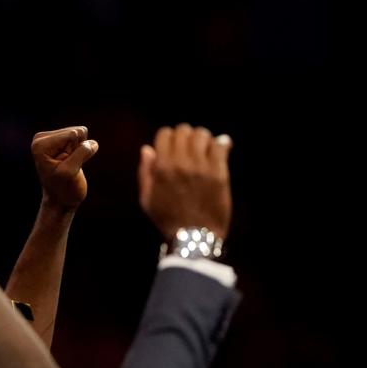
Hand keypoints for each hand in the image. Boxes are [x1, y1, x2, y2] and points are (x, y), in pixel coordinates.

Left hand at [32, 126, 96, 209]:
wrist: (61, 200)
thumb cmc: (63, 189)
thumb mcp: (70, 172)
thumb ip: (81, 153)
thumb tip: (92, 142)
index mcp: (40, 143)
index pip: (73, 134)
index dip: (75, 152)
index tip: (65, 165)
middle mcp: (43, 138)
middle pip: (77, 131)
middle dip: (77, 150)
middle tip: (68, 166)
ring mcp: (52, 139)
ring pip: (82, 134)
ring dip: (79, 152)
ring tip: (69, 165)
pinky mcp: (61, 142)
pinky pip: (83, 139)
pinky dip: (81, 152)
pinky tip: (71, 162)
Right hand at [137, 124, 232, 242]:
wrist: (193, 237)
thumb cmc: (167, 219)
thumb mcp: (146, 199)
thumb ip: (145, 172)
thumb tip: (147, 149)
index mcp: (162, 167)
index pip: (165, 134)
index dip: (168, 137)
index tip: (172, 146)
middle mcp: (181, 162)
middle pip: (185, 130)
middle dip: (185, 135)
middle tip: (188, 146)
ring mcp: (202, 166)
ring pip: (203, 135)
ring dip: (202, 139)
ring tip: (204, 148)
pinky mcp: (220, 172)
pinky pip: (221, 147)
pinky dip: (221, 144)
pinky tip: (220, 148)